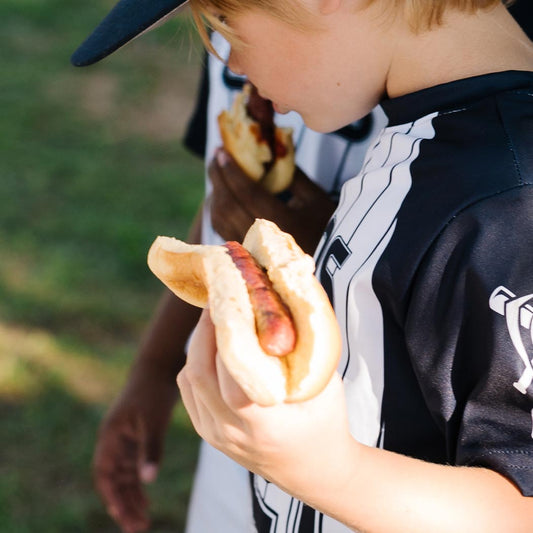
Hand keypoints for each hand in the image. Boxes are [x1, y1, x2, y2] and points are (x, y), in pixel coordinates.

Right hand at [93, 365, 177, 532]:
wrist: (159, 366)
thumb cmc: (154, 391)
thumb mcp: (153, 420)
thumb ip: (150, 449)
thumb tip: (147, 480)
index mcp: (111, 436)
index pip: (105, 474)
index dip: (112, 497)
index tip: (122, 517)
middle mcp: (114, 440)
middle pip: (115, 479)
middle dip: (124, 504)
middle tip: (138, 528)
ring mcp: (125, 438)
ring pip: (125, 474)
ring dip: (132, 496)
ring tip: (143, 520)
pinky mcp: (138, 435)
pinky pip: (134, 464)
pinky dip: (139, 480)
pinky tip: (146, 493)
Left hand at [177, 310, 354, 502]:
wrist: (315, 471)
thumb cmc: (326, 424)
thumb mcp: (326, 387)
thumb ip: (307, 348)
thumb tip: (294, 297)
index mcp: (265, 425)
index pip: (231, 378)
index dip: (227, 338)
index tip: (232, 305)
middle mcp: (232, 433)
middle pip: (200, 374)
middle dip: (204, 331)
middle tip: (217, 301)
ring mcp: (215, 436)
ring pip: (189, 379)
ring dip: (198, 344)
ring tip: (217, 320)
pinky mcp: (207, 432)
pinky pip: (189, 389)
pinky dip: (195, 363)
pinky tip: (213, 347)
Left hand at [208, 149, 336, 254]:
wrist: (333, 263)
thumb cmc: (326, 227)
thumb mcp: (315, 197)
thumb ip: (291, 173)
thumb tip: (270, 147)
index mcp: (284, 223)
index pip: (248, 193)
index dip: (232, 171)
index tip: (222, 151)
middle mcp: (264, 240)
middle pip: (228, 206)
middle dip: (217, 178)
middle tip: (216, 157)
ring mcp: (253, 250)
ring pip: (221, 220)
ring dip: (215, 194)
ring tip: (218, 173)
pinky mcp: (246, 256)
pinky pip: (223, 230)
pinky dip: (218, 210)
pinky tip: (222, 196)